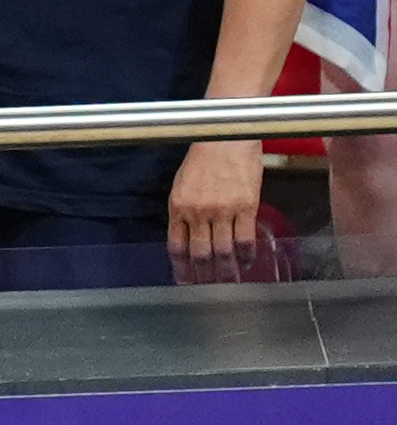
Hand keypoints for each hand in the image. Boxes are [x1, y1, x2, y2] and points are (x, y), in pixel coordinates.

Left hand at [169, 139, 283, 282]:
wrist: (227, 137)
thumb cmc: (204, 157)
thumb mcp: (182, 184)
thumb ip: (184, 209)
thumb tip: (187, 234)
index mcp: (178, 206)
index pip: (176, 245)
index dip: (180, 267)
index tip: (184, 280)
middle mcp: (198, 212)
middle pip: (199, 253)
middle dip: (203, 274)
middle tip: (208, 287)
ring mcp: (222, 210)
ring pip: (222, 250)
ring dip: (226, 269)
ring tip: (230, 281)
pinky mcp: (246, 206)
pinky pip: (246, 238)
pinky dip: (247, 254)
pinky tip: (248, 261)